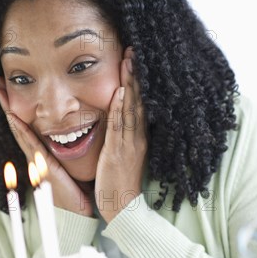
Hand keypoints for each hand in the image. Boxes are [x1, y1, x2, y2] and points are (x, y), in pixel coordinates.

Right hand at [0, 78, 92, 216]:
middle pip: (18, 125)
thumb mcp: (71, 164)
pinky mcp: (42, 166)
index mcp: (42, 153)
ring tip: (0, 92)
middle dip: (8, 104)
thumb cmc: (77, 189)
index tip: (11, 91)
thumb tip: (75, 132)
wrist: (78, 210)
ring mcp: (36, 160)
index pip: (28, 127)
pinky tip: (13, 116)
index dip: (18, 109)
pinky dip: (20, 130)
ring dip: (9, 110)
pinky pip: (29, 144)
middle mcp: (36, 155)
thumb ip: (68, 150)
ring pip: (19, 131)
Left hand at [95, 48, 146, 222]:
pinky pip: (119, 128)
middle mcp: (136, 139)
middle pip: (137, 101)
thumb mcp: (124, 156)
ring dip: (129, 84)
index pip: (139, 105)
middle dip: (135, 75)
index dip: (138, 82)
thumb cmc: (120, 183)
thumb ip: (122, 138)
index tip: (135, 61)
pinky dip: (120, 109)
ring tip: (128, 61)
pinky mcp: (117, 154)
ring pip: (130, 109)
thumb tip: (118, 121)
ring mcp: (128, 145)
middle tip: (133, 50)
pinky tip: (120, 93)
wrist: (122, 208)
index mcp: (138, 139)